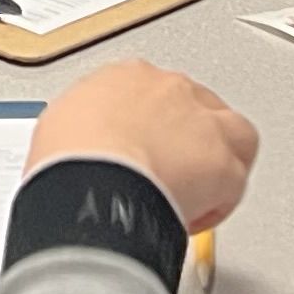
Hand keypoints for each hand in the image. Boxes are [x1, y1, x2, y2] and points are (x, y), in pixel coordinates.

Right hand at [28, 62, 258, 233]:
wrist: (93, 179)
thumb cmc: (69, 159)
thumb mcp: (58, 128)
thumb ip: (82, 129)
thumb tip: (81, 152)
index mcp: (125, 76)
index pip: (151, 93)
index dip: (150, 127)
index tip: (141, 151)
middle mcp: (169, 90)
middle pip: (194, 107)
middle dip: (185, 140)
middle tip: (168, 173)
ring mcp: (201, 121)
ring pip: (233, 132)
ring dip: (218, 159)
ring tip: (196, 190)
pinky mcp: (224, 161)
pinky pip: (235, 180)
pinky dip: (220, 201)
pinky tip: (194, 217)